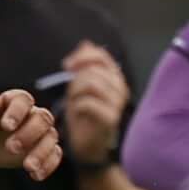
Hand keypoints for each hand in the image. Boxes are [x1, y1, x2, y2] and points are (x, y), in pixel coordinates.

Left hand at [0, 71, 61, 178]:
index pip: (24, 101)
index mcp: (15, 100)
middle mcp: (31, 114)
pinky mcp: (41, 150)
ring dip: (42, 152)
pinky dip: (49, 165)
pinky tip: (36, 175)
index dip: (17, 112)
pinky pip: (54, 154)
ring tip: (28, 167)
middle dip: (30, 134)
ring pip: (52, 137)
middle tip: (11, 148)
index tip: (5, 126)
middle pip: (43, 119)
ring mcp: (39, 132)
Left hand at [59, 41, 129, 166]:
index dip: (82, 57)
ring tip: (73, 103)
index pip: (101, 56)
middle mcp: (121, 88)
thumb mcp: (80, 86)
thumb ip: (84, 65)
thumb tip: (86, 43)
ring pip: (90, 84)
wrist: (88, 146)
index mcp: (115, 78)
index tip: (67, 65)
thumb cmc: (84, 115)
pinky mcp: (110, 118)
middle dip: (75, 79)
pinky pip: (87, 103)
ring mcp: (117, 104)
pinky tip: (77, 114)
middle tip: (70, 92)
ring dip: (75, 92)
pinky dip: (77, 107)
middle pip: (93, 70)